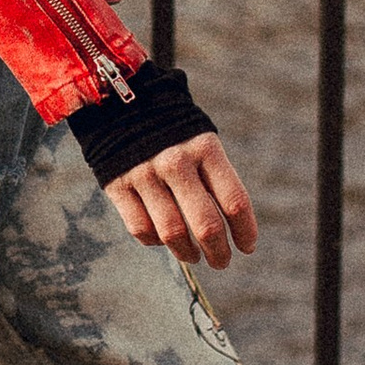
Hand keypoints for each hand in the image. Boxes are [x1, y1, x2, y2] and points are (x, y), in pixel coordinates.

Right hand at [103, 131, 256, 271]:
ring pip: (172, 233)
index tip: (247, 247)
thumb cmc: (174, 133)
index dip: (245, 231)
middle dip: (219, 252)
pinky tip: (162, 239)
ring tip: (194, 257)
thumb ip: (215, 180)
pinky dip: (155, 241)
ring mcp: (144, 174)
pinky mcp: (117, 185)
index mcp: (205, 148)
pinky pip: (140, 229)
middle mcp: (175, 162)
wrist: (121, 102)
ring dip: (187, 254)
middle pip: (206, 224)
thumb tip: (227, 231)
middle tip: (222, 262)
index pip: (234, 201)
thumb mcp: (202, 142)